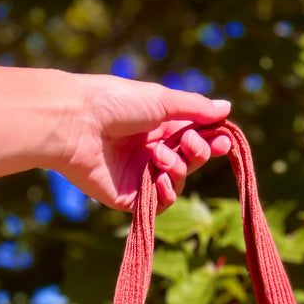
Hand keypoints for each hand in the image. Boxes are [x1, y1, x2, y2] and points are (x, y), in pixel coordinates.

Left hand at [56, 74, 232, 212]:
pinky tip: (162, 180)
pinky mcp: (129, 198)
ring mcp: (140, 175)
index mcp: (157, 126)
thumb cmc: (115, 103)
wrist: (77, 124)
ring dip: (177, 169)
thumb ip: (195, 108)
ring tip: (159, 157)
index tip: (222, 141)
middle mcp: (150, 151)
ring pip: (177, 181)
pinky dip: (167, 193)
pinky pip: (160, 203)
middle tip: (188, 145)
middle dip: (196, 153)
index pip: (194, 138)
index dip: (210, 142)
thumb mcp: (161, 100)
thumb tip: (227, 108)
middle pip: (189, 161)